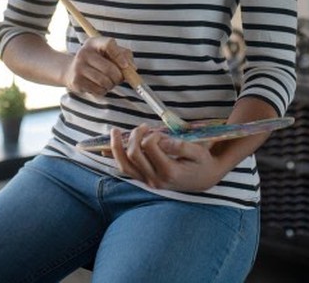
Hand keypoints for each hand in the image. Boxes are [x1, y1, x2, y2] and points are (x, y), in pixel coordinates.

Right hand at [61, 36, 128, 96]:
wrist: (71, 70)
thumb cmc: (97, 60)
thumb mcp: (108, 52)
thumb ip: (124, 55)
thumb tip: (132, 68)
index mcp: (94, 43)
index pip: (109, 44)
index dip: (119, 56)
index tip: (125, 66)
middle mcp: (84, 53)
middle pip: (109, 68)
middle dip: (119, 77)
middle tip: (119, 79)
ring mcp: (78, 67)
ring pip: (104, 81)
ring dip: (111, 85)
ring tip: (109, 82)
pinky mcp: (76, 81)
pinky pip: (98, 90)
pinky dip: (103, 90)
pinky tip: (100, 86)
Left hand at [110, 125, 226, 191]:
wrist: (204, 179)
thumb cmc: (202, 162)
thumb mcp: (197, 151)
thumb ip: (179, 145)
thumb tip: (160, 140)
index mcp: (169, 172)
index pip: (149, 147)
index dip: (151, 134)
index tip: (159, 131)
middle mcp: (155, 179)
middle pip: (134, 155)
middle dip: (135, 136)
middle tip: (144, 126)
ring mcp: (148, 181)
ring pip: (124, 166)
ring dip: (117, 147)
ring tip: (114, 131)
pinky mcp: (144, 180)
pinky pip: (125, 170)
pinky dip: (115, 158)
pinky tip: (104, 149)